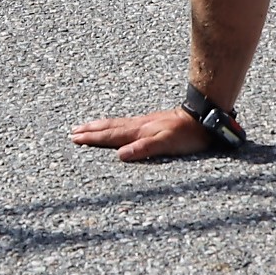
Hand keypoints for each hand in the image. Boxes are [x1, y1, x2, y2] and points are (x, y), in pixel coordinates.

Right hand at [68, 107, 213, 160]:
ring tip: (86, 126)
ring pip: (116, 124)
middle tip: (72, 131)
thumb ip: (144, 149)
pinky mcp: (151, 123)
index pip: (110, 136)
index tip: (75, 138)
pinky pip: (125, 123)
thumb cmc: (187, 135)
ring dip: (99, 126)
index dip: (93, 138)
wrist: (203, 118)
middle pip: (109, 128)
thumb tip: (120, 155)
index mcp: (139, 132)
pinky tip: (114, 126)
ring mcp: (144, 123)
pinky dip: (113, 125)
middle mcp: (138, 126)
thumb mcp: (167, 144)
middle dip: (90, 131)